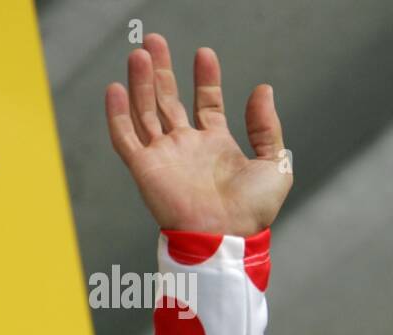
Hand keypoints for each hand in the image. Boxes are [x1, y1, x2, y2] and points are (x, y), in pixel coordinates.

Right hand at [105, 34, 291, 236]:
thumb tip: (263, 89)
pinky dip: (118, 113)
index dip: (205, 78)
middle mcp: (187, 148)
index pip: (206, 103)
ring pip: (145, 111)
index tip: (205, 53)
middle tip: (155, 40)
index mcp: (217, 146)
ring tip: (140, 53)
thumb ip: (267, 127)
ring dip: (141, 82)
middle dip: (162, 70)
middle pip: (168, 100)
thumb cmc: (253, 210)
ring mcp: (164, 157)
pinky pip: (125, 137)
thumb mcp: (275, 164)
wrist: (228, 237)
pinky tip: (117, 87)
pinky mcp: (145, 169)